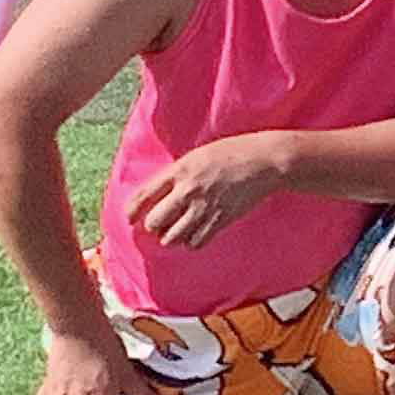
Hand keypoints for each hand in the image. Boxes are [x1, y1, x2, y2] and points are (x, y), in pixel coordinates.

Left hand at [123, 135, 285, 249]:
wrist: (265, 161)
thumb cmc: (233, 152)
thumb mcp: (199, 154)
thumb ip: (178, 172)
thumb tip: (161, 193)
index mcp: (180, 169)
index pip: (144, 195)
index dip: (131, 211)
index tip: (129, 218)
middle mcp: (188, 189)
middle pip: (154, 221)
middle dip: (154, 226)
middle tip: (160, 225)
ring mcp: (204, 207)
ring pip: (172, 237)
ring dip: (171, 237)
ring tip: (177, 231)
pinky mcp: (220, 220)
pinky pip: (196, 243)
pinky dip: (192, 242)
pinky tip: (196, 234)